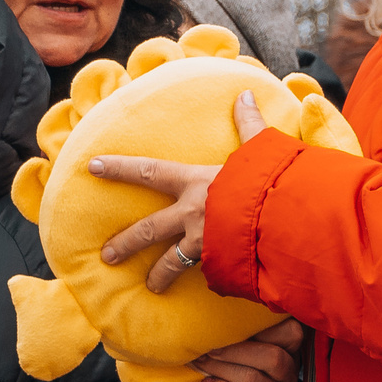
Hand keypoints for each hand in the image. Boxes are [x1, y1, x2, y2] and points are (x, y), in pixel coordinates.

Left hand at [92, 89, 268, 292]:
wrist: (289, 220)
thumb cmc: (273, 180)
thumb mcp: (261, 147)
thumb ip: (249, 124)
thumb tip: (245, 94)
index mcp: (197, 182)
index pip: (148, 172)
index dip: (119, 168)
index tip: (92, 166)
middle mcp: (192, 214)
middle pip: (148, 231)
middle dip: (124, 243)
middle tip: (106, 256)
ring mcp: (203, 243)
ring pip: (171, 262)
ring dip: (158, 275)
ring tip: (149, 286)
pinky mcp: (220, 265)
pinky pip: (209, 275)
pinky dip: (208, 280)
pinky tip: (207, 287)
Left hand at [188, 319, 306, 381]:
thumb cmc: (230, 368)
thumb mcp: (240, 345)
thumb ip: (242, 329)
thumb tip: (217, 311)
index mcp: (287, 350)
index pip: (292, 332)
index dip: (265, 326)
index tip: (234, 325)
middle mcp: (288, 373)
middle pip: (272, 357)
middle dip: (235, 350)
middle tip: (210, 349)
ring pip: (252, 378)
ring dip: (220, 368)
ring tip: (201, 363)